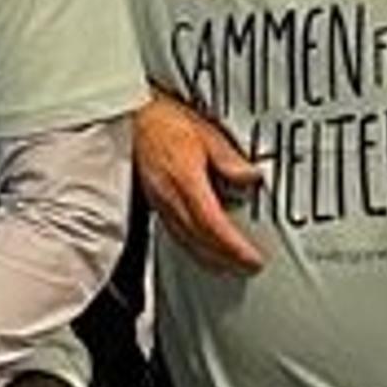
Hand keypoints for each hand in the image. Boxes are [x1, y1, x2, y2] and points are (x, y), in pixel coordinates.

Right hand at [133, 94, 266, 274]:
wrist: (134, 119)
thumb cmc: (164, 121)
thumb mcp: (205, 131)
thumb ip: (228, 158)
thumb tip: (250, 176)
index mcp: (185, 180)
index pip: (212, 224)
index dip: (233, 246)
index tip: (252, 257)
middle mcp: (170, 197)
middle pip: (200, 240)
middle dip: (226, 259)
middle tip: (248, 267)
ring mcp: (160, 204)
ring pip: (186, 242)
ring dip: (210, 258)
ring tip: (230, 266)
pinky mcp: (155, 204)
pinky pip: (176, 234)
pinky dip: (194, 248)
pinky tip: (203, 249)